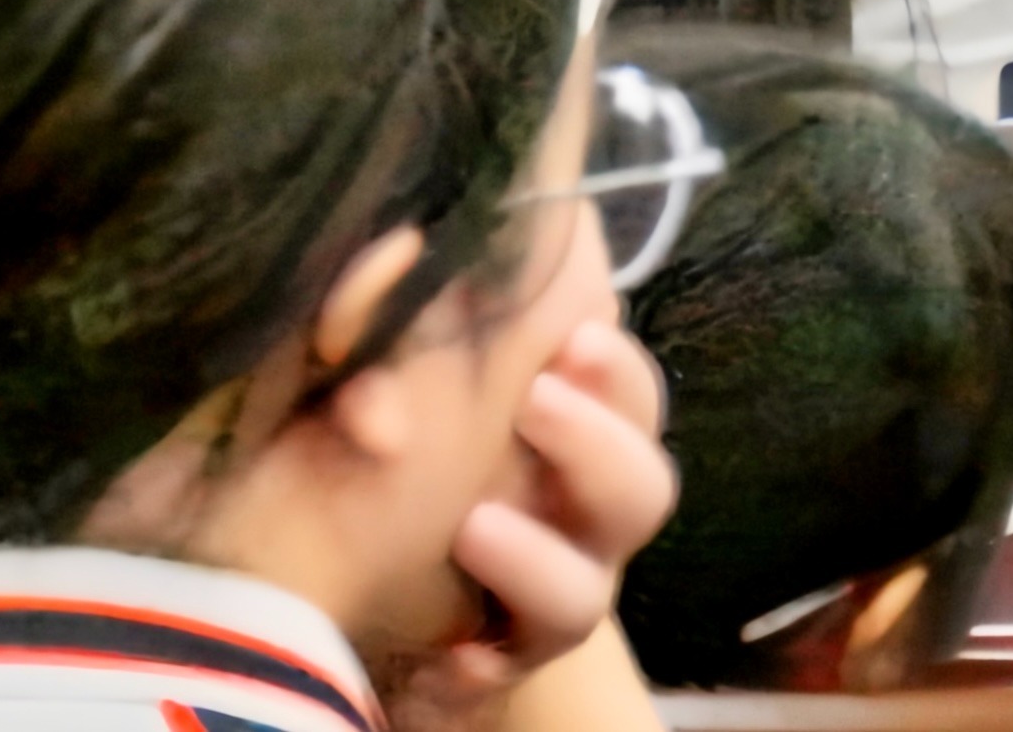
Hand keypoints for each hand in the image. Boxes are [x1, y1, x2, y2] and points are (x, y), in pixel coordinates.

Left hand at [393, 323, 676, 731]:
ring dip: (536, 561)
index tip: (573, 337)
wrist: (388, 592)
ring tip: (473, 527)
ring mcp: (552, 600)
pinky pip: (504, 675)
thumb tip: (372, 399)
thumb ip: (396, 371)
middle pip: (641, 492)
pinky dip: (483, 666)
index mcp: (583, 446)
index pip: (634, 400)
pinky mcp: (499, 667)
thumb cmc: (408, 463)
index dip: (616, 371)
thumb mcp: (402, 401)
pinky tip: (450, 657)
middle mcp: (586, 527)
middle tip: (534, 400)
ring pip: (582, 596)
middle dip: (596, 444)